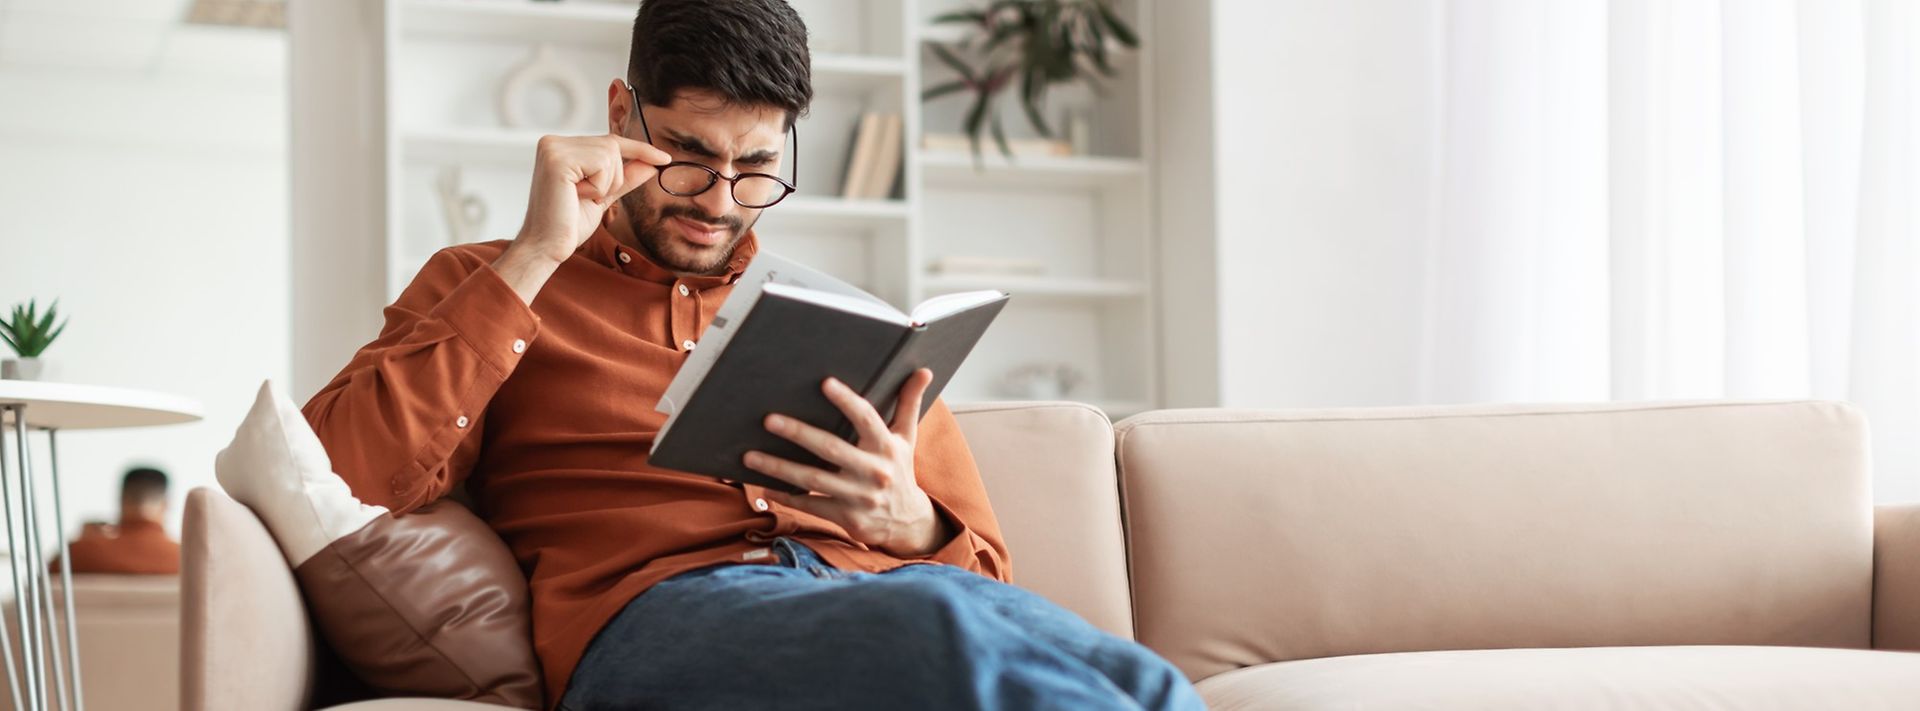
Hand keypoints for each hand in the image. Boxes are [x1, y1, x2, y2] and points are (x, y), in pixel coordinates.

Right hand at [512, 134, 670, 263]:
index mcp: (561, 148)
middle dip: (614, 178)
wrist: (547, 248)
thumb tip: (651, 165)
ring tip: (580, 197)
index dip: (639, 149)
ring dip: (605, 184)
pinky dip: (598, 186)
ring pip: (610, 155)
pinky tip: (576, 196)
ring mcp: (553, 148)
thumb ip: (624, 179)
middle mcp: (553, 142)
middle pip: (612, 146)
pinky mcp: (557, 159)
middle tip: (589, 198)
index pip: (609, 141)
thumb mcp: (603, 197)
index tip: (664, 158)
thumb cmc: (568, 225)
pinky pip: (602, 165)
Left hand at [743, 369, 951, 556]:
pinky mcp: (847, 518)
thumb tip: (923, 370)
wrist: (908, 522)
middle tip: (769, 419)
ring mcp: (859, 497)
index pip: (866, 418)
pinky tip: (764, 487)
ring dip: (779, 468)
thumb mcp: (906, 438)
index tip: (825, 383)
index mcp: (886, 447)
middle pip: (830, 449)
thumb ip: (909, 403)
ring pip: (813, 480)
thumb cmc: (900, 470)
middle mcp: (874, 471)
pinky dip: (786, 497)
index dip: (845, 401)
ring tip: (750, 456)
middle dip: (798, 433)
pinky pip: (810, 505)